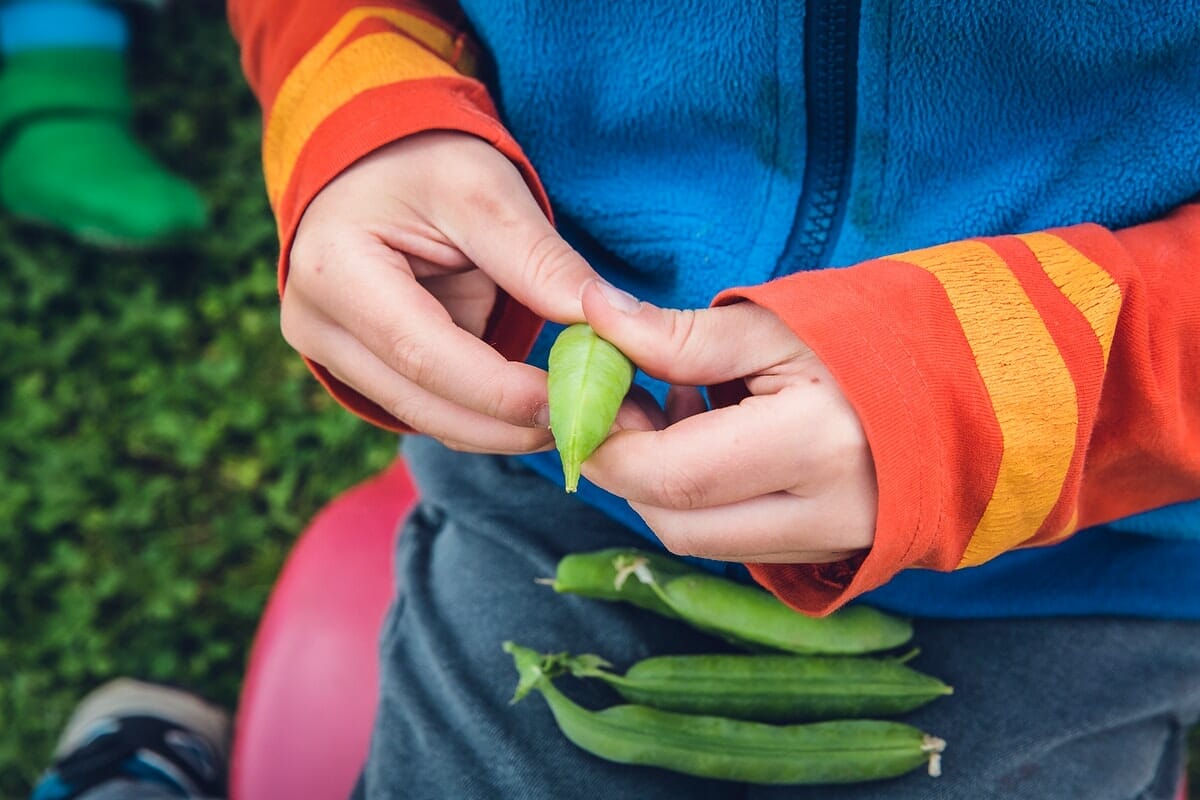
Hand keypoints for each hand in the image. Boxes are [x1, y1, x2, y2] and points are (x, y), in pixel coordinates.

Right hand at [284, 132, 599, 452]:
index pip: (423, 355)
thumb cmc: (423, 160)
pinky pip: (433, 408)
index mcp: (335, 271)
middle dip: (511, 425)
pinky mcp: (363, 370)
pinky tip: (546, 410)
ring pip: (429, 419)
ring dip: (506, 431)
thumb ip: (539, 259)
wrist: (373, 164)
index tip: (574, 403)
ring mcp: (332, 355)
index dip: (501, 392)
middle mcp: (316, 325)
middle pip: (423, 403)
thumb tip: (609, 318)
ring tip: (582, 420)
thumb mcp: (484, 188)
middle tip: (594, 428)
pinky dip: (490, 417)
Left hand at [579, 281, 877, 563]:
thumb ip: (678, 335)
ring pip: (700, 541)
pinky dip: (701, 498)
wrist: (977, 385)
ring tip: (677, 407)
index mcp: (815, 445)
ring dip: (660, 484)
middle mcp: (826, 514)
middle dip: (625, 467)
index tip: (577, 398)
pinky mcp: (831, 553)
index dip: (607, 442)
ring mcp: (833, 544)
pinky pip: (735, 542)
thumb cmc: (877, 338)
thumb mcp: (777, 323)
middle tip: (619, 400)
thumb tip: (593, 317)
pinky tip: (715, 438)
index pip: (670, 474)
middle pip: (676, 522)